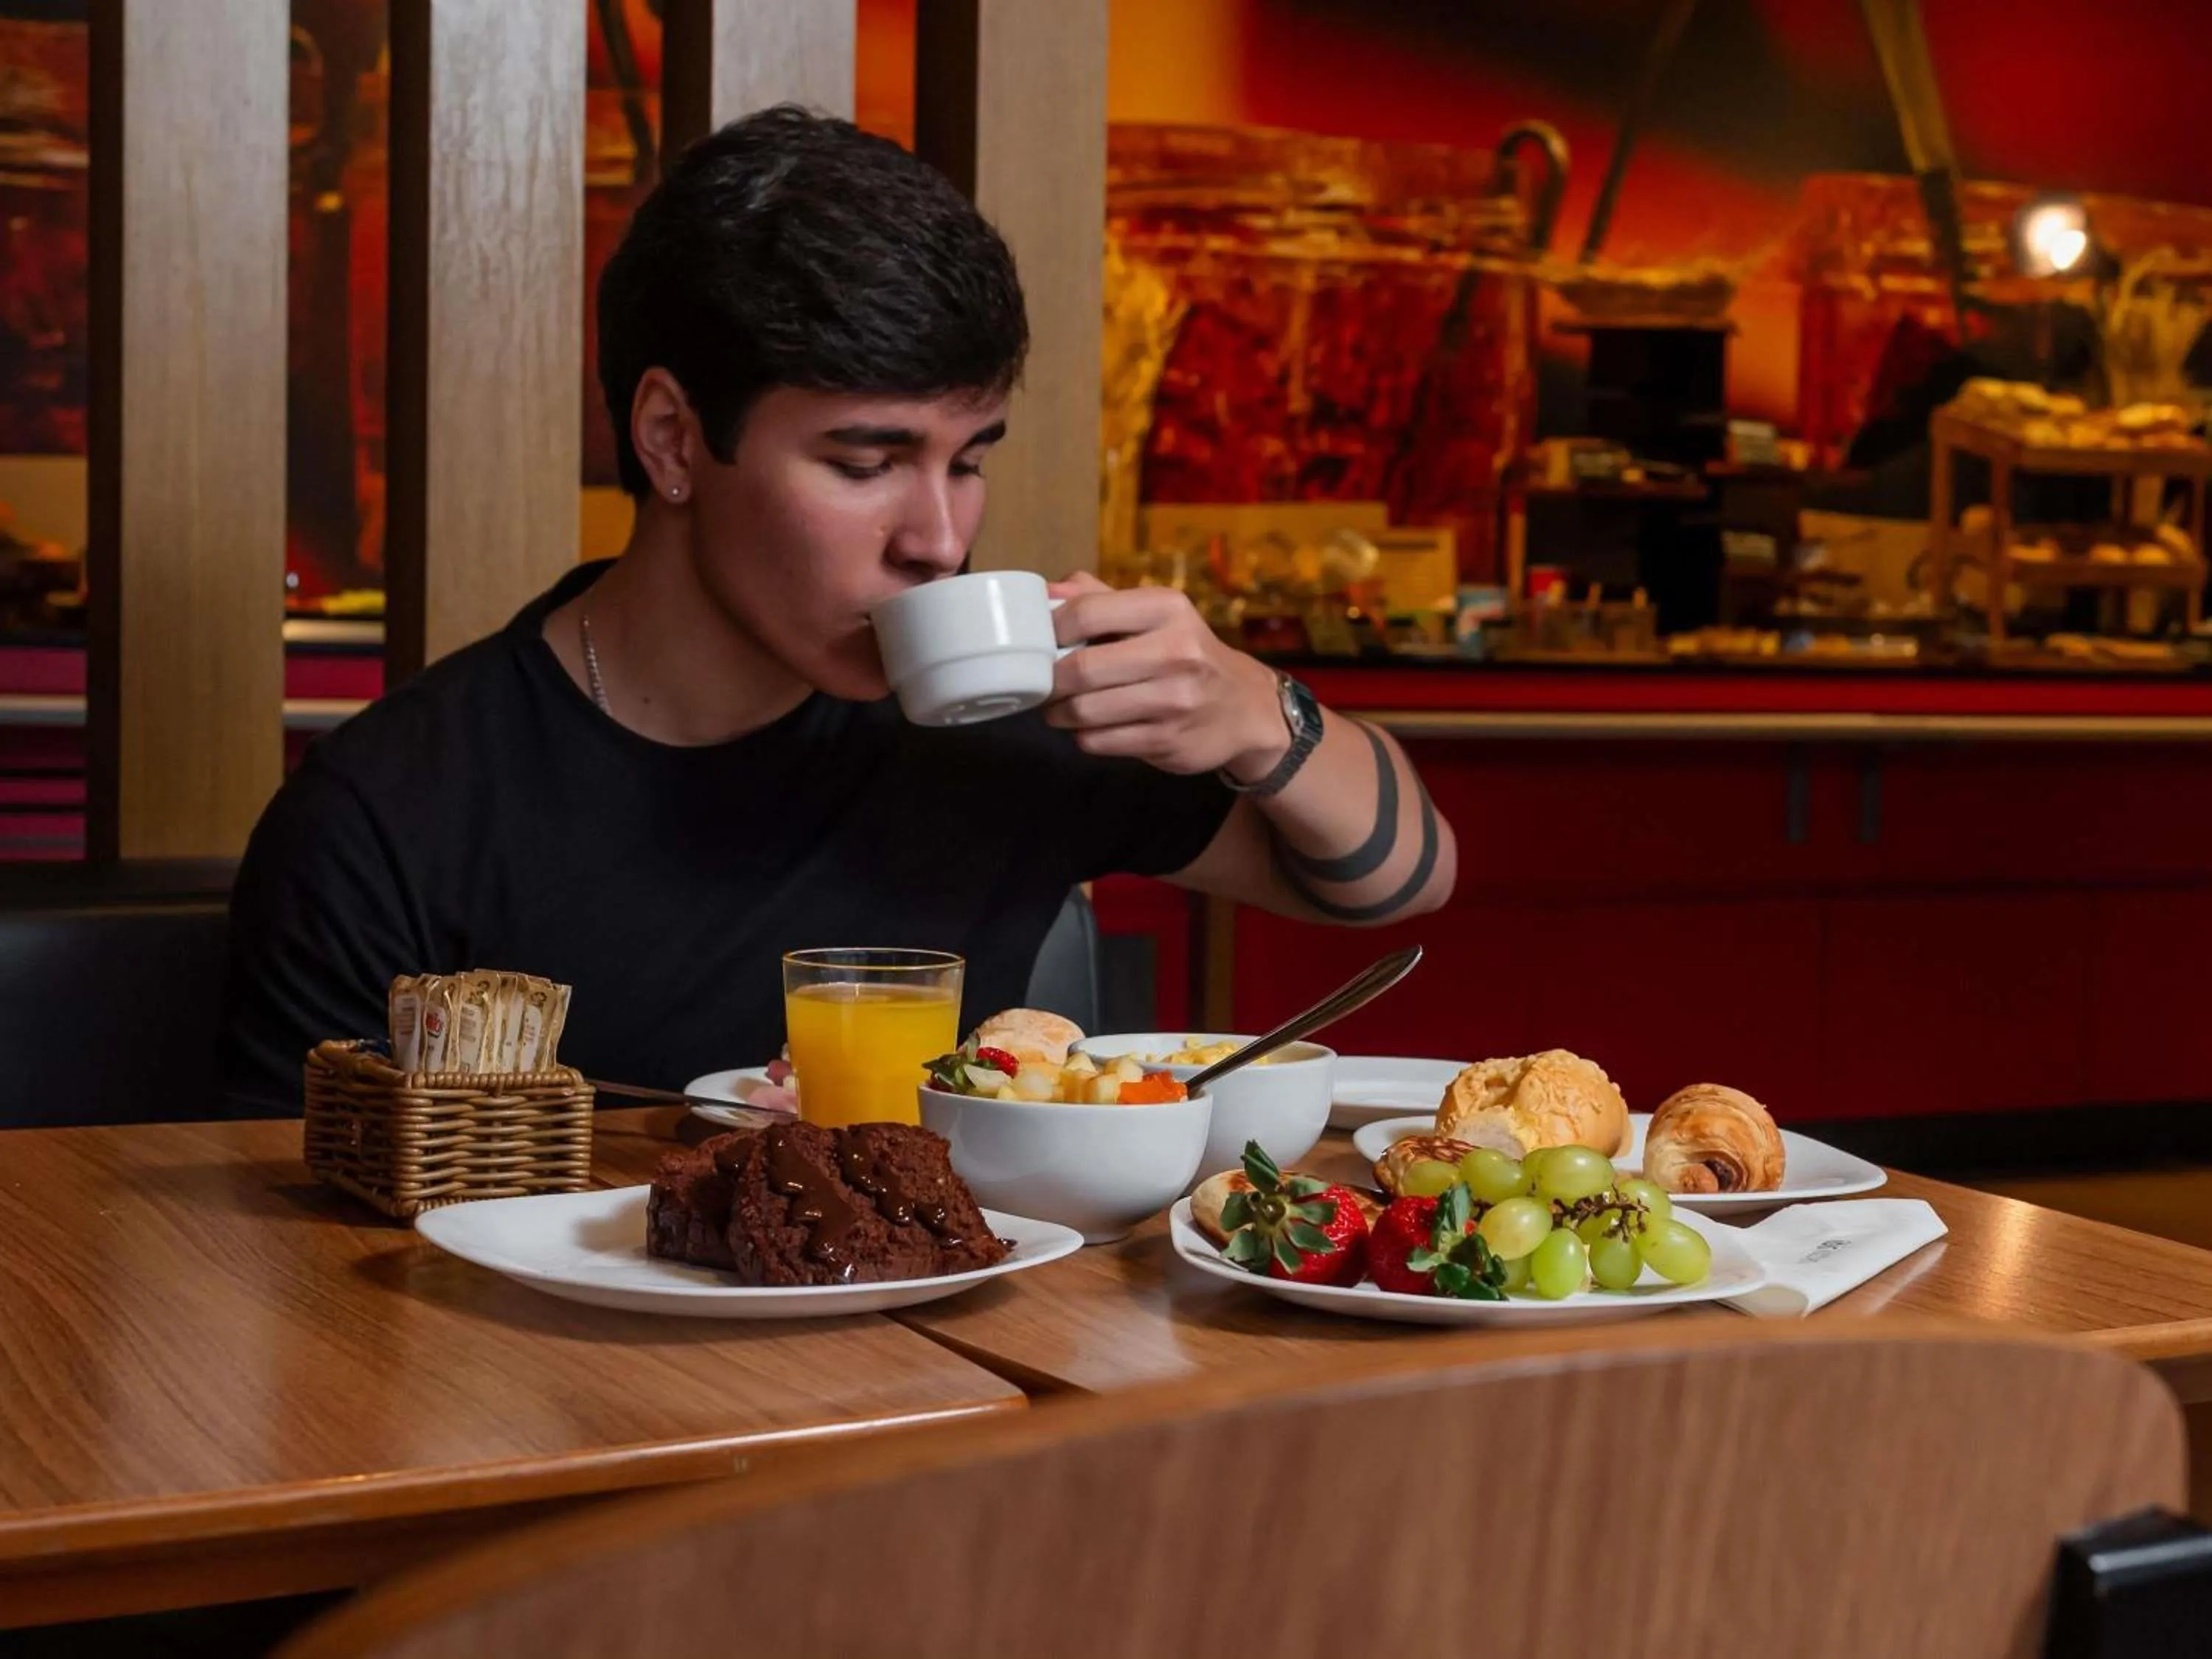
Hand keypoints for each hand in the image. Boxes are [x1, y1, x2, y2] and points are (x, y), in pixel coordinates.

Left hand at [1043, 574, 1289, 779]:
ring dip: (1060, 713)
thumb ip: (1100, 599)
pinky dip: (1084, 736)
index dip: (1050, 629)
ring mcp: (1175, 701)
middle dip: (1050, 680)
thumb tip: (1046, 590)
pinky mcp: (1168, 742)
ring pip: (1085, 711)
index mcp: (1167, 609)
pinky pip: (1099, 742)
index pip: (1086, 613)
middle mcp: (1176, 652)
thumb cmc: (1186, 654)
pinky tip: (1092, 727)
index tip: (1041, 642)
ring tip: (1061, 708)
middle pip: (1081, 668)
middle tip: (1044, 683)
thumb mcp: (1155, 615)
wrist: (1244, 708)